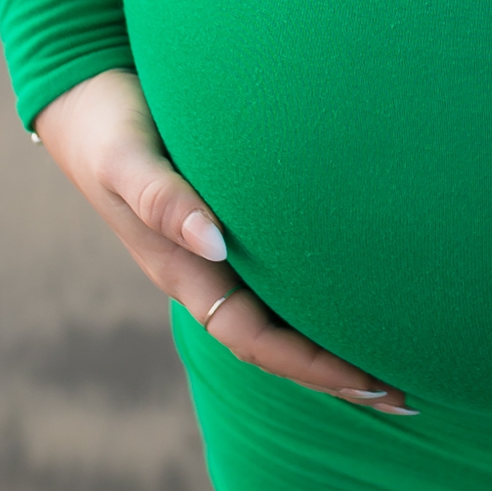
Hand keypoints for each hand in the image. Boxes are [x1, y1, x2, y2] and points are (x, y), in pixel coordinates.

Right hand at [30, 69, 411, 412]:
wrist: (83, 95)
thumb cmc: (107, 126)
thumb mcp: (127, 160)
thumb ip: (163, 198)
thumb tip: (214, 242)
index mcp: (184, 272)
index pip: (255, 340)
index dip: (311, 366)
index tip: (368, 381)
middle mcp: (206, 271)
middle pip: (279, 343)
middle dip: (337, 372)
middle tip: (408, 395)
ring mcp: (218, 250)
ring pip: (284, 312)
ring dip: (335, 341)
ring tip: (400, 358)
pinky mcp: (231, 219)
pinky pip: (282, 272)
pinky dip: (323, 292)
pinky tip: (364, 287)